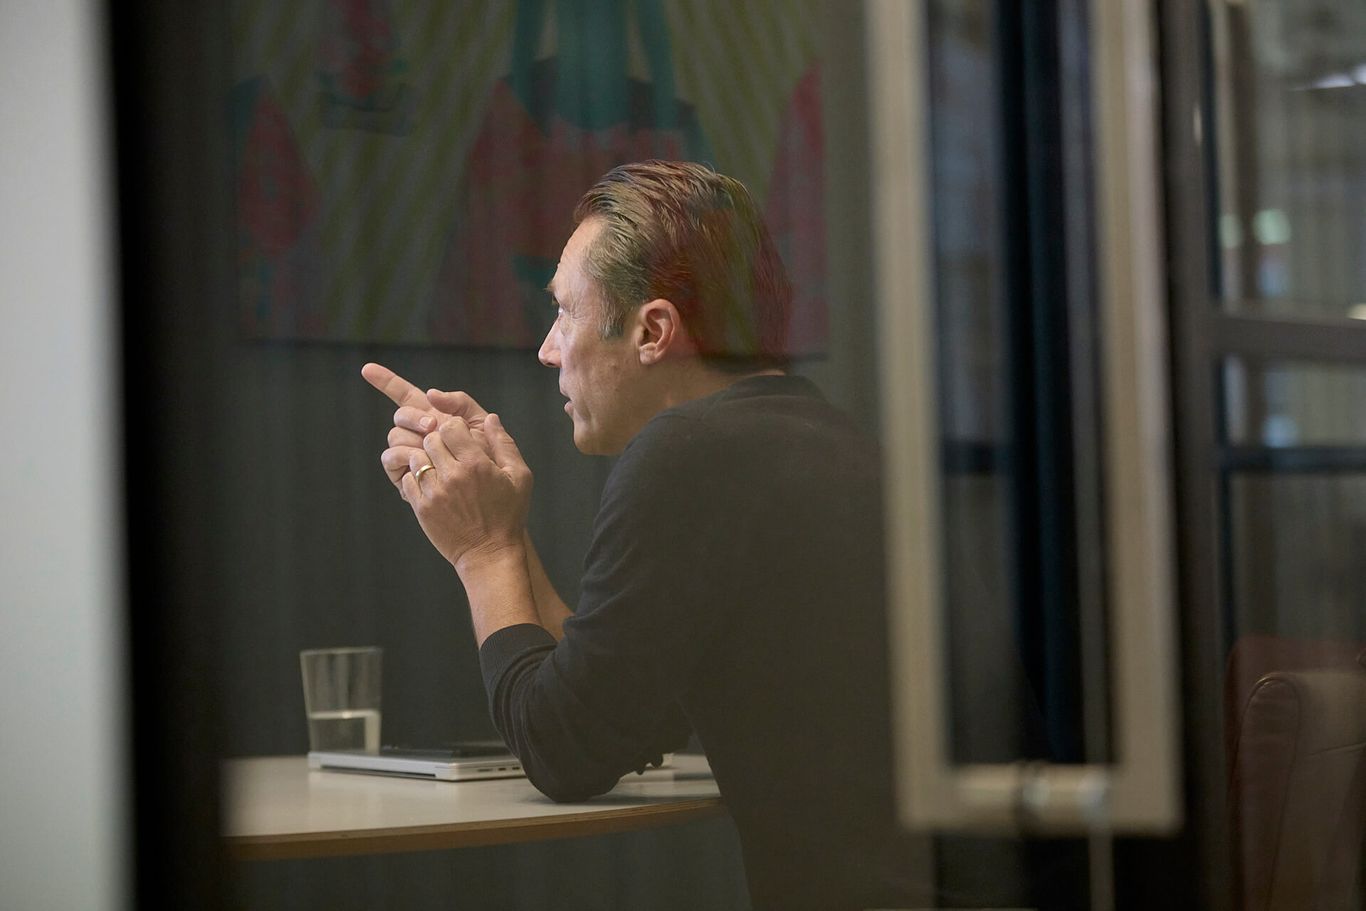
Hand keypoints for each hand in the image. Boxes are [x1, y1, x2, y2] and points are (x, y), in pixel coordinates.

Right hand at [361, 362, 492, 497]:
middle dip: (413, 416)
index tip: (367, 369)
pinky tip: (421, 462)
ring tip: (433, 449)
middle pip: (400, 415)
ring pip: (395, 435)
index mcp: (433, 416)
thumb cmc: (488, 459)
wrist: (489, 494)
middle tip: (433, 425)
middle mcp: (417, 433)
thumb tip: (431, 393)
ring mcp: (408, 453)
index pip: (404, 395)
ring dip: (411, 438)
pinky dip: (403, 456)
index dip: (386, 381)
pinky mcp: (402, 473)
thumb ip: (460, 402)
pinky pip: (391, 458)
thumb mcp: (479, 423)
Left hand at [400, 412, 532, 573]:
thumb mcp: (520, 477)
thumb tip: (491, 418)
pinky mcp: (422, 507)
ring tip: (440, 469)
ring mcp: (435, 492)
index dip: (454, 429)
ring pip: (417, 457)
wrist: (489, 553)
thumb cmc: (509, 515)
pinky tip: (432, 485)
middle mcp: (453, 475)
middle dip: (439, 442)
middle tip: (449, 453)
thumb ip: (504, 444)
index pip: (451, 426)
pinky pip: (408, 479)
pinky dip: (416, 478)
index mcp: (477, 464)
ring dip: (426, 459)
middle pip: (431, 439)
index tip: (460, 439)